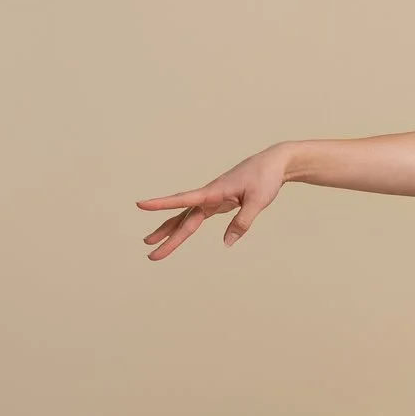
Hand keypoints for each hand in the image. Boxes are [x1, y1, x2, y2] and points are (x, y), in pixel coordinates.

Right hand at [134, 143, 289, 257]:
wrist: (274, 164)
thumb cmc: (265, 178)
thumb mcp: (258, 201)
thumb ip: (242, 222)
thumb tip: (227, 243)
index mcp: (214, 192)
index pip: (183, 200)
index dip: (162, 203)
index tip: (140, 205)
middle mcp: (209, 195)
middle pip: (183, 218)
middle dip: (166, 235)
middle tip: (150, 252)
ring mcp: (212, 199)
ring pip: (186, 217)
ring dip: (171, 231)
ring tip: (152, 243)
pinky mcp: (218, 202)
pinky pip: (197, 216)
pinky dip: (187, 225)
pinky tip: (180, 233)